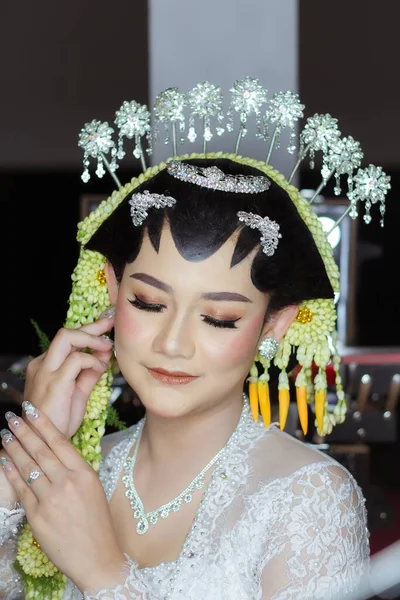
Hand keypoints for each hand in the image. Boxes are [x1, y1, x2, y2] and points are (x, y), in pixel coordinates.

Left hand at [1, 402, 126, 592]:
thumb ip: (75, 470)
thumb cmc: (97, 523)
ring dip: (14, 447)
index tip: (31, 410)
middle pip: (40, 450)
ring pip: (28, 466)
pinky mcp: (38, 516)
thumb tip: (54, 451)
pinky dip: (11, 472)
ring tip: (5, 434)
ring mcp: (51, 499)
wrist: (97, 557)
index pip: (59, 441)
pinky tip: (4, 461)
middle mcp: (67, 482)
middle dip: (24, 431)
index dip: (43, 424)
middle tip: (12, 417)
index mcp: (84, 473)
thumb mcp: (93, 488)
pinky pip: (21, 489)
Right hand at [24, 310, 114, 438]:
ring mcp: (46, 371)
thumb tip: (104, 355)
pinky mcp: (54, 381)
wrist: (45, 444)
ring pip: (67, 337)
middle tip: (111, 322)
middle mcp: (42, 364)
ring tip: (108, 345)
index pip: (67, 341)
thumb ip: (89, 373)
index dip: (88, 331)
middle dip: (92, 326)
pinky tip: (101, 367)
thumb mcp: (78, 393)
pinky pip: (76, 359)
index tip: (106, 325)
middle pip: (66, 333)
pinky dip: (92, 359)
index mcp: (46, 366)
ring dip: (92, 338)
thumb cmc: (59, 421)